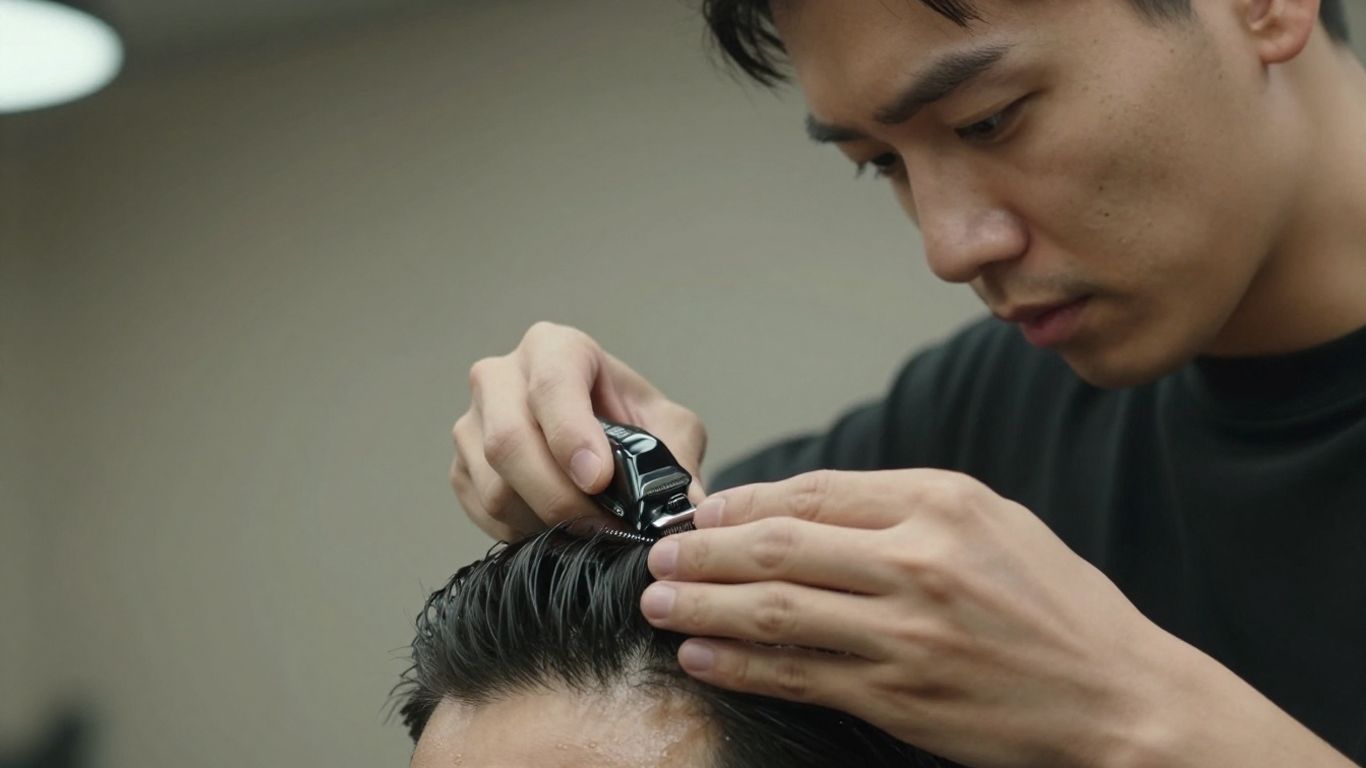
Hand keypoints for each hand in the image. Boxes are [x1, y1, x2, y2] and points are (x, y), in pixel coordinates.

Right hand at [452, 321, 706, 539]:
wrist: (596, 439)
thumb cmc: (629, 421)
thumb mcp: (669, 426)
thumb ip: (678, 458)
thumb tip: (686, 509)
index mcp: (554, 349)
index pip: (551, 385)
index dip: (571, 436)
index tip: (598, 480)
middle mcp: (501, 377)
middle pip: (508, 441)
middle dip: (559, 495)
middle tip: (603, 528)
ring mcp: (472, 424)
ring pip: (494, 486)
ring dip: (545, 521)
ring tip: (590, 531)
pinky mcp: (461, 469)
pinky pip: (483, 512)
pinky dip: (523, 533)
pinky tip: (558, 529)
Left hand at [639, 469, 1185, 767]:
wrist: (1120, 698)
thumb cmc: (1058, 605)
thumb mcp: (996, 522)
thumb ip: (907, 505)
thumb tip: (809, 507)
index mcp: (942, 504)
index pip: (815, 492)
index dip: (745, 503)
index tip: (703, 512)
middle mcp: (919, 562)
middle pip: (779, 548)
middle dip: (703, 551)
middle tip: (658, 554)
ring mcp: (907, 634)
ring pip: (776, 611)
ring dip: (704, 606)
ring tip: (659, 601)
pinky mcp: (900, 697)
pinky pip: (799, 675)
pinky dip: (741, 664)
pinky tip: (703, 656)